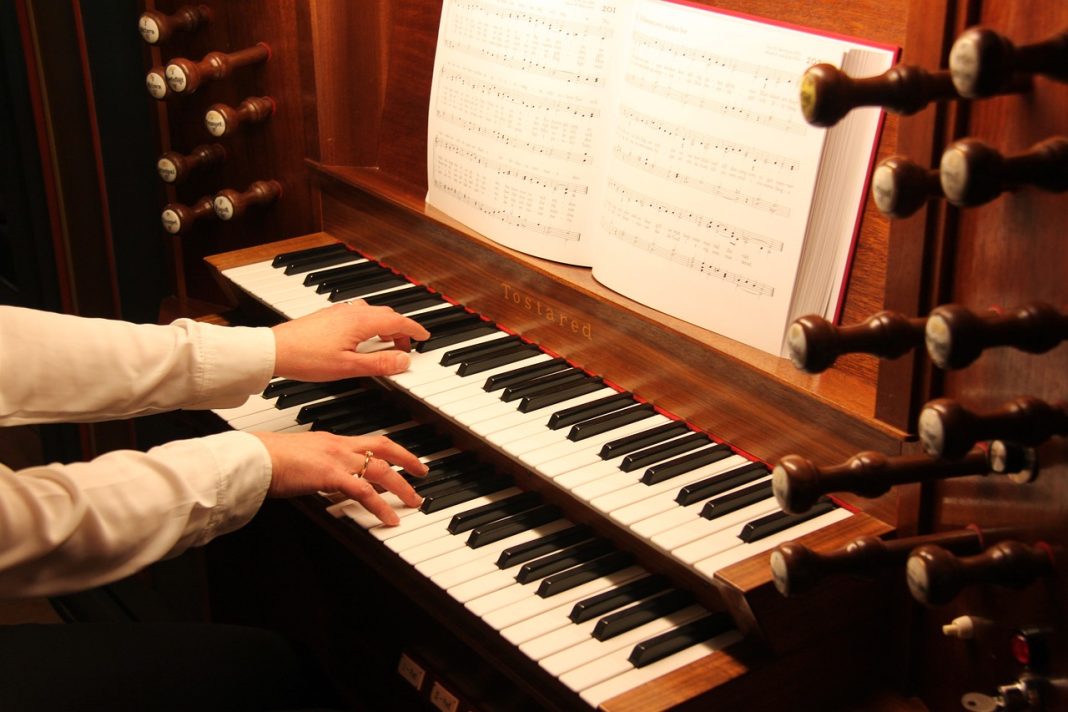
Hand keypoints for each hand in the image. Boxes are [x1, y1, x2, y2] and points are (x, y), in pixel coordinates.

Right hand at [253, 431, 428, 524]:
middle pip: (383, 448)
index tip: (403, 457)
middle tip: (421, 472)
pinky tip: (390, 519)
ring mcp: (337, 459)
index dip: (390, 449)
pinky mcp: (331, 475)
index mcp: (332, 440)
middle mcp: (339, 446)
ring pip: (380, 470)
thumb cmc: (268, 459)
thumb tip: (328, 480)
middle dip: (406, 460)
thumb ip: (318, 467)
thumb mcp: (301, 459)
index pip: (369, 441)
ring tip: (414, 501)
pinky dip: (381, 507)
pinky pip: (364, 492)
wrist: (254, 456)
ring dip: (401, 487)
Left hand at [271, 302, 430, 381]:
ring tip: (384, 344)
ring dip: (384, 325)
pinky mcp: (328, 316)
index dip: (413, 329)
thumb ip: (379, 363)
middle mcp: (351, 312)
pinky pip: (357, 314)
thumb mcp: (348, 367)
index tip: (424, 336)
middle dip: (400, 329)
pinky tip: (361, 338)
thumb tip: (403, 361)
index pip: (397, 320)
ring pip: (371, 313)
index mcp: (360, 322)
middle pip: (386, 314)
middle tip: (404, 347)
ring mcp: (338, 312)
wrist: (274, 350)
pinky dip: (369, 324)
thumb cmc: (307, 358)